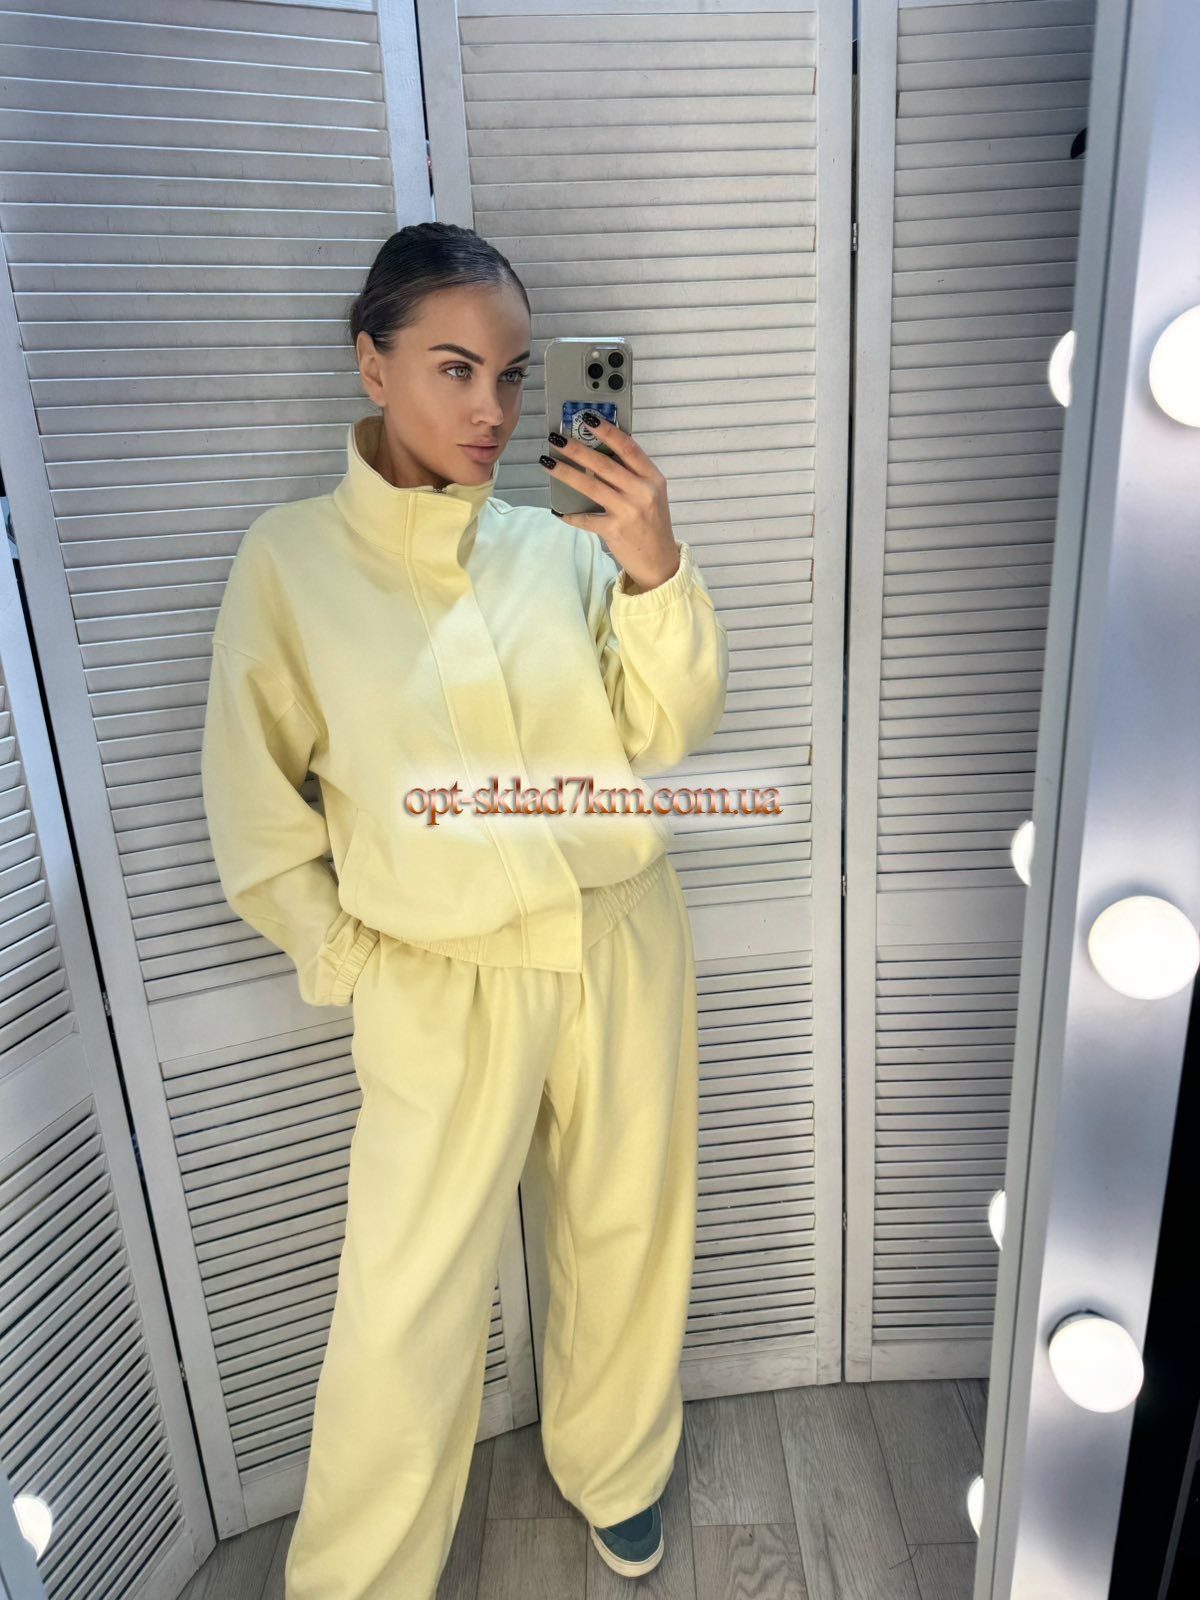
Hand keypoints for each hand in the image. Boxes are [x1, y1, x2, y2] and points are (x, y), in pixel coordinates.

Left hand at [540, 412, 680, 593]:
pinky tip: (558, 509)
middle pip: (604, 463)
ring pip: (591, 486)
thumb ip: (629, 476)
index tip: (587, 418)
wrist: (659, 562)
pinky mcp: (615, 530)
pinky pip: (586, 518)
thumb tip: (594, 458)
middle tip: (556, 437)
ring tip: (548, 462)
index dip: (607, 430)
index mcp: (652, 478)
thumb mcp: (649, 495)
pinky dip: (570, 514)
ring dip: (566, 473)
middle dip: (577, 448)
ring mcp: (628, 511)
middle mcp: (642, 492)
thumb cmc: (651, 525)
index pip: (628, 447)